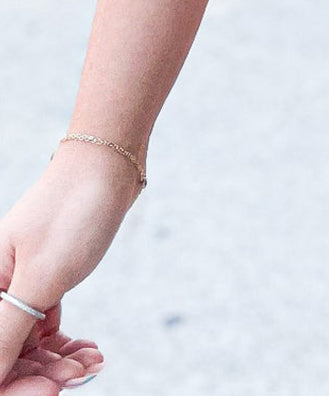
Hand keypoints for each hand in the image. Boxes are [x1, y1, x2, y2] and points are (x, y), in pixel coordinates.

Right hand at [0, 143, 139, 389]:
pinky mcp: (43, 282)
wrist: (107, 165)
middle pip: (4, 358)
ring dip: (58, 364)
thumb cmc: (71, 211)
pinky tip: (90, 352)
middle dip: (40, 376)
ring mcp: (18, 287)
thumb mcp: (40, 277)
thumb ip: (6, 332)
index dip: (13, 386)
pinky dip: (66, 346)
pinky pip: (45, 330)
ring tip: (92, 361)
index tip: (52, 390)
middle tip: (81, 375)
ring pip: (26, 348)